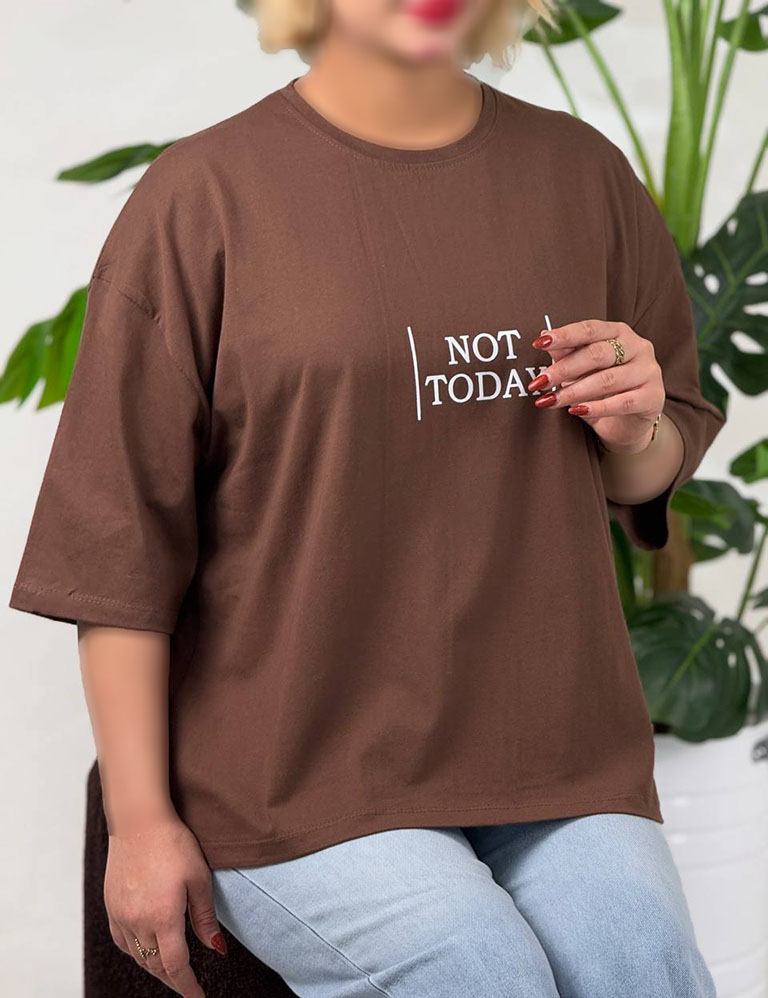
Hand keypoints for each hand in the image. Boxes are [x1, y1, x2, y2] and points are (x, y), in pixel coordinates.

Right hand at [104, 810, 226, 995]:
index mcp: (163, 917)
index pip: (176, 966)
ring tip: (171, 970)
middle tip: (188, 986)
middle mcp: (138, 922)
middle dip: (173, 980)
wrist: (138, 821)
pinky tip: (145, 948)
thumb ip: (205, 917)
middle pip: (155, 966)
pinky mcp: (111, 906)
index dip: (188, 987)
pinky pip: (122, 942)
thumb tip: (216, 948)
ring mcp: (121, 915)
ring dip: (154, 967)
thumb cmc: (172, 843)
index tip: (198, 997)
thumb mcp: (199, 878)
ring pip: (137, 956)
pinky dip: (136, 952)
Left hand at [526, 319, 664, 453]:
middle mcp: (638, 346)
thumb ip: (567, 354)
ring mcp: (649, 371)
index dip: (564, 335)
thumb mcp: (582, 370)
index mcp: (619, 332)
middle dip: (564, 369)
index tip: (539, 342)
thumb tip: (543, 337)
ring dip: (574, 391)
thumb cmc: (602, 390)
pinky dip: (596, 407)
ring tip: (550, 401)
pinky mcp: (653, 397)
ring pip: (607, 380)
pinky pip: (622, 402)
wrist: (628, 423)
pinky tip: (575, 411)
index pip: (590, 329)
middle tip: (539, 382)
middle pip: (597, 354)